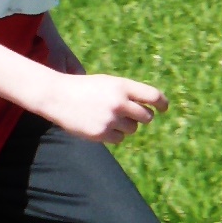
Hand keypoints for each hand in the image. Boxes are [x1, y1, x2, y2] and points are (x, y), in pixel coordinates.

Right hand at [43, 73, 167, 145]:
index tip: (164, 108)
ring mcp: (110, 119)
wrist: (58, 96)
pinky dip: (113, 135)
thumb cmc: (85, 88)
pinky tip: (100, 126)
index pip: (152, 96)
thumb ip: (127, 93)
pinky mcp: (101, 133)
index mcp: (122, 86)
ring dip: (125, 126)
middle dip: (142, 118)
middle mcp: (119, 102)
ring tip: (108, 118)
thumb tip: (150, 110)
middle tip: (131, 116)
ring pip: (133, 129)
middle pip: (146, 116)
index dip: (162, 103)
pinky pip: (119, 139)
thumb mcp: (108, 83)